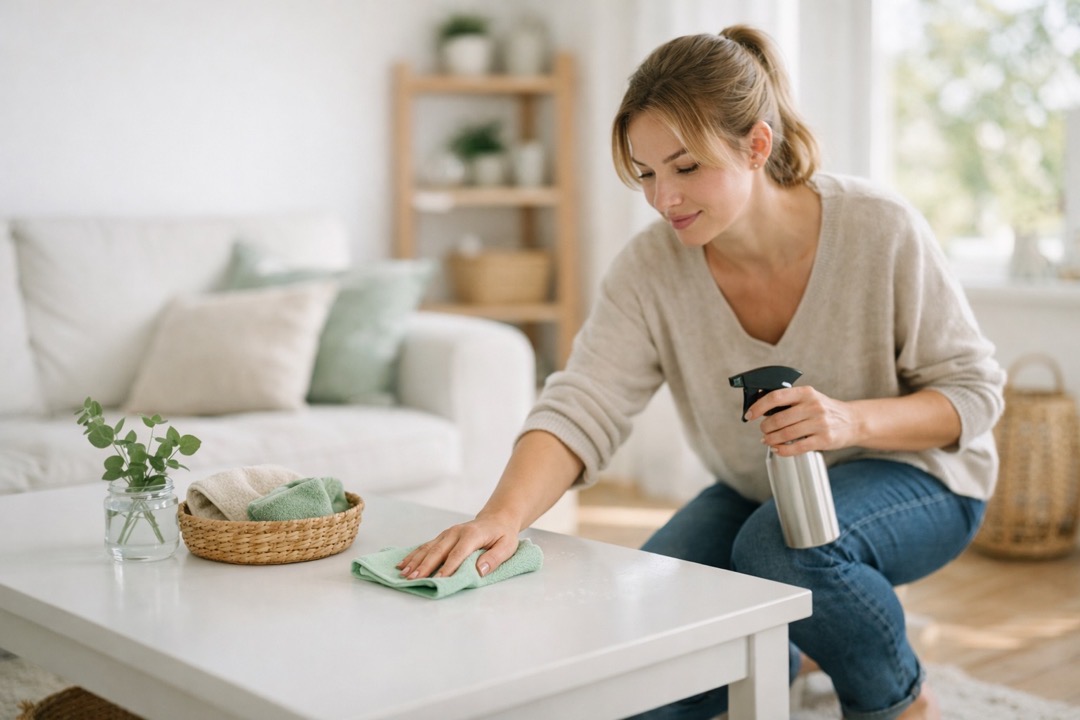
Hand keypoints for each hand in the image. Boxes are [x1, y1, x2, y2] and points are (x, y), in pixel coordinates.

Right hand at [395, 512, 520, 579]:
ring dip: (415, 561)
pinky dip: (413, 555)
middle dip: (425, 566)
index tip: (438, 580)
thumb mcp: (507, 546)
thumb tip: (479, 570)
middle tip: (413, 579)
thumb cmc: (502, 535)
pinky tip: (403, 564)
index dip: (448, 567)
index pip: (458, 553)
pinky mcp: (442, 537)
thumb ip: (494, 558)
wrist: (496, 519)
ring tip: (404, 574)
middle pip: (438, 551)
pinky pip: (425, 546)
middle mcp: (456, 532)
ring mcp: (447, 534)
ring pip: (428, 548)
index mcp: (472, 535)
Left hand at [744, 385, 860, 455]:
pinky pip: (797, 448)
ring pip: (785, 434)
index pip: (776, 397)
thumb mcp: (809, 398)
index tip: (750, 414)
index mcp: (806, 393)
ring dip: (771, 439)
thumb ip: (788, 400)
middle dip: (765, 427)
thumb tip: (760, 404)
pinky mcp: (824, 440)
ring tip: (768, 440)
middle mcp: (813, 406)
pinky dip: (782, 450)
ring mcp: (820, 424)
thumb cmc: (826, 409)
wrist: (853, 421)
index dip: (759, 406)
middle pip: (778, 419)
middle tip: (763, 430)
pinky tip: (778, 449)